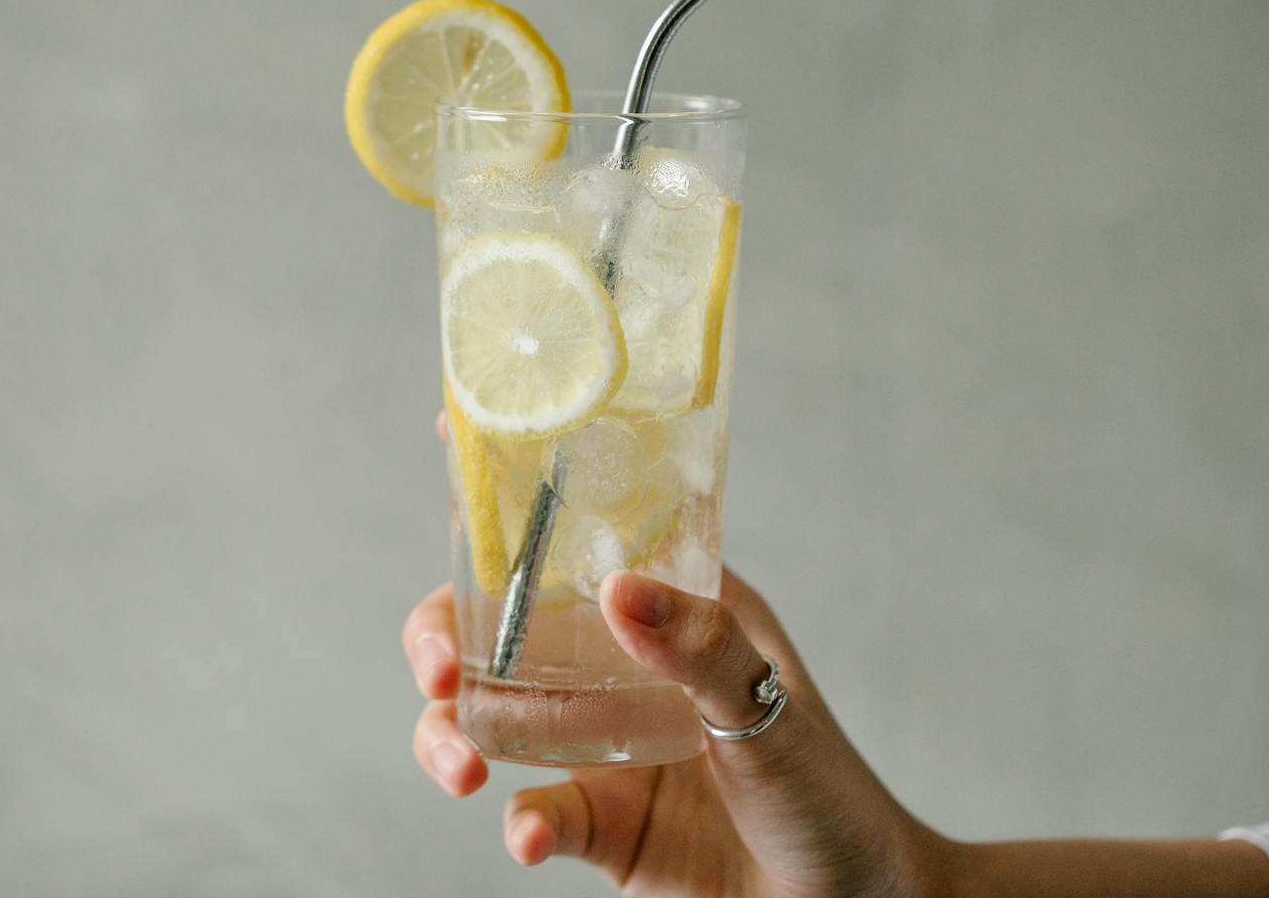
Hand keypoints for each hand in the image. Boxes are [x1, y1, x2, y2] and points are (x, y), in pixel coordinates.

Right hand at [406, 422, 947, 895]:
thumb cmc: (831, 795)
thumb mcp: (773, 707)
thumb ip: (701, 649)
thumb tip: (618, 589)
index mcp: (671, 606)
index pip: (585, 530)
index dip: (512, 489)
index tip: (446, 433)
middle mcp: (621, 666)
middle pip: (499, 626)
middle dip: (443, 635)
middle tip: (437, 667)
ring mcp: (602, 746)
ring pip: (490, 717)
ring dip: (449, 734)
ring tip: (460, 767)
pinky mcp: (599, 825)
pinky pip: (536, 811)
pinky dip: (520, 822)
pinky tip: (528, 836)